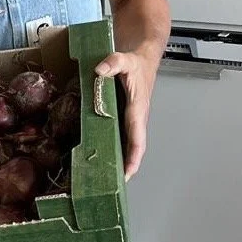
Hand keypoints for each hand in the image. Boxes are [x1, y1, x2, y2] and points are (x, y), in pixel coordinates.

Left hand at [94, 49, 157, 180]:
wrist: (143, 57)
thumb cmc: (136, 63)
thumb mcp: (125, 59)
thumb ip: (113, 63)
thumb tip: (99, 70)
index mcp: (138, 110)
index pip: (137, 139)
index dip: (133, 158)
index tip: (127, 174)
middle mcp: (135, 118)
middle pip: (132, 148)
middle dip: (124, 167)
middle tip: (110, 184)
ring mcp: (129, 118)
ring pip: (125, 143)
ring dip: (117, 158)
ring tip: (103, 175)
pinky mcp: (123, 115)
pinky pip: (118, 133)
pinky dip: (112, 145)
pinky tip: (99, 152)